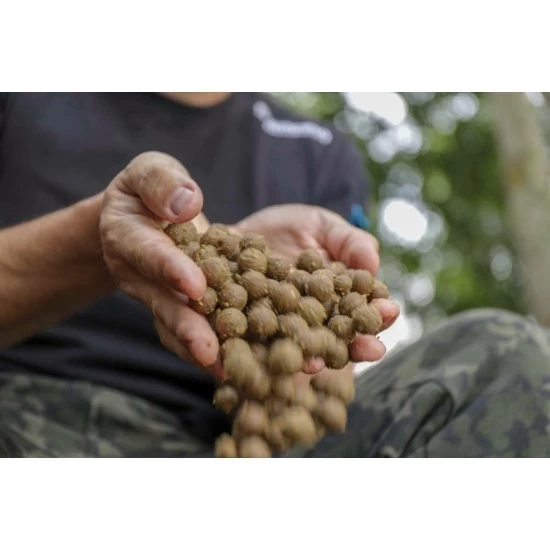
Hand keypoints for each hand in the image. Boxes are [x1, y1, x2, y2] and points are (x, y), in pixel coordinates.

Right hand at [99, 152, 222, 376]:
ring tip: (227, 370)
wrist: (141, 215)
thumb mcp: (150, 171)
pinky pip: (193, 330)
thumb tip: (188, 204)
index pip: (149, 254)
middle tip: (208, 350)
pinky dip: (215, 347)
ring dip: (201, 349)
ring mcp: (157, 296)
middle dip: (186, 327)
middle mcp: (138, 275)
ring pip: (177, 326)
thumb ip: (164, 183)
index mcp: (127, 237)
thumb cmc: (149, 189)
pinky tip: (240, 364)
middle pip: (162, 304)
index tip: (195, 285)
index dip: (170, 270)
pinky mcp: (178, 307)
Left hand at [235, 204, 399, 366]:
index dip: (377, 313)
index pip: (363, 310)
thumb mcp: (323, 227)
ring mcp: (284, 332)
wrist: (240, 235)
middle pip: (339, 340)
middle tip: (372, 350)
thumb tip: (373, 264)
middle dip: (356, 346)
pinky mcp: (251, 335)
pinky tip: (272, 358)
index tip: (389, 311)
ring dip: (313, 359)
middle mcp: (315, 323)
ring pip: (301, 350)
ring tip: (320, 362)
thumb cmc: (290, 228)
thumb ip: (350, 242)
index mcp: (339, 300)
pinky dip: (265, 354)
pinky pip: (259, 348)